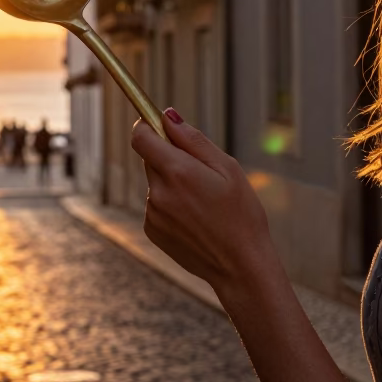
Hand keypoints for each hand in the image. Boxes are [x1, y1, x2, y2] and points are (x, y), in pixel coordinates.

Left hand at [130, 108, 277, 297]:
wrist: (240, 265)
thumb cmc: (241, 214)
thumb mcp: (227, 168)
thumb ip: (193, 140)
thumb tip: (167, 116)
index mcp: (177, 172)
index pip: (140, 136)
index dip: (147, 125)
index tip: (159, 126)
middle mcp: (158, 192)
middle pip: (150, 158)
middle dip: (170, 157)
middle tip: (201, 173)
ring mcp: (152, 213)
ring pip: (156, 182)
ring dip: (172, 183)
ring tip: (203, 202)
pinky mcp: (151, 230)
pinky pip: (156, 205)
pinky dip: (170, 205)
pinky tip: (195, 218)